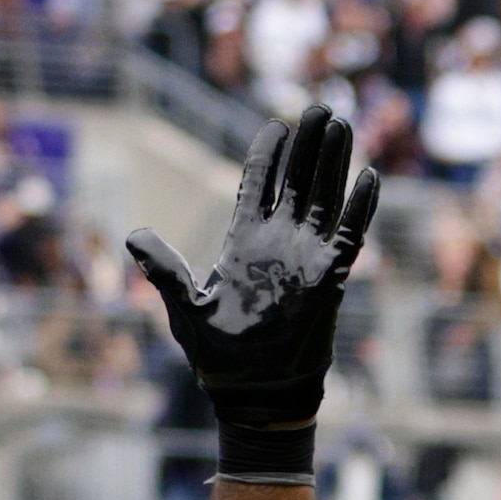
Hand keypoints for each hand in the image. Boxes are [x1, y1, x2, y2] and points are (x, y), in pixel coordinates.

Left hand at [124, 103, 379, 465]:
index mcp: (244, 242)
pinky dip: (358, 209)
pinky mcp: (329, 279)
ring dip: (333, 163)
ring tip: (341, 124)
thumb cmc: (218, 357)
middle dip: (307, 145)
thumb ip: (163, 269)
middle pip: (296, 180)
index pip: (257, 185)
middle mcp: (278, 242)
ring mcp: (306, 257)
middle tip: (319, 106)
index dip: (267, 154)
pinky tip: (367, 178)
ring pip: (324, 198)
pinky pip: (349, 237)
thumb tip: (133, 234)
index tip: (277, 123)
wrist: (253, 393)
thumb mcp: (184, 309)